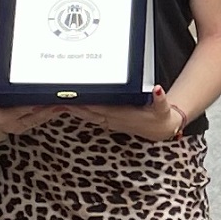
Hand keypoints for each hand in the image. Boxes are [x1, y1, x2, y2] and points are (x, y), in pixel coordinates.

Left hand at [70, 90, 186, 141]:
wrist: (161, 130)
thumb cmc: (160, 117)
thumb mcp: (163, 108)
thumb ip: (160, 99)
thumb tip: (158, 89)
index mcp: (121, 114)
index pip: (99, 107)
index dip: (86, 103)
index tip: (75, 96)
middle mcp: (113, 119)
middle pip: (88, 112)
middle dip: (74, 106)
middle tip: (58, 97)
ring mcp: (110, 121)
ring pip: (87, 116)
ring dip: (74, 110)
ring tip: (59, 102)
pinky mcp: (110, 122)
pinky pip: (92, 117)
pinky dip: (81, 112)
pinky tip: (73, 107)